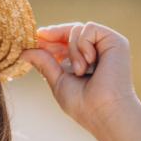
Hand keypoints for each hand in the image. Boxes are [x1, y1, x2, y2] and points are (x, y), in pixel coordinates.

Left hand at [18, 21, 137, 134]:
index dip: (50, 38)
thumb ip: (45, 63)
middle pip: (71, 30)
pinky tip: (89, 62)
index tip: (35, 37)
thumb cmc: (83, 105)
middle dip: (54, 35)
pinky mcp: (115, 41)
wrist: (104, 112)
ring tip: (79, 71)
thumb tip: (25, 51)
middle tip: (40, 39)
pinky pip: (90, 28)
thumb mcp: (58, 81)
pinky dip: (83, 43)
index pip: (66, 41)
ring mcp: (106, 46)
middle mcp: (97, 52)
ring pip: (78, 29)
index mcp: (84, 62)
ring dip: (72, 49)